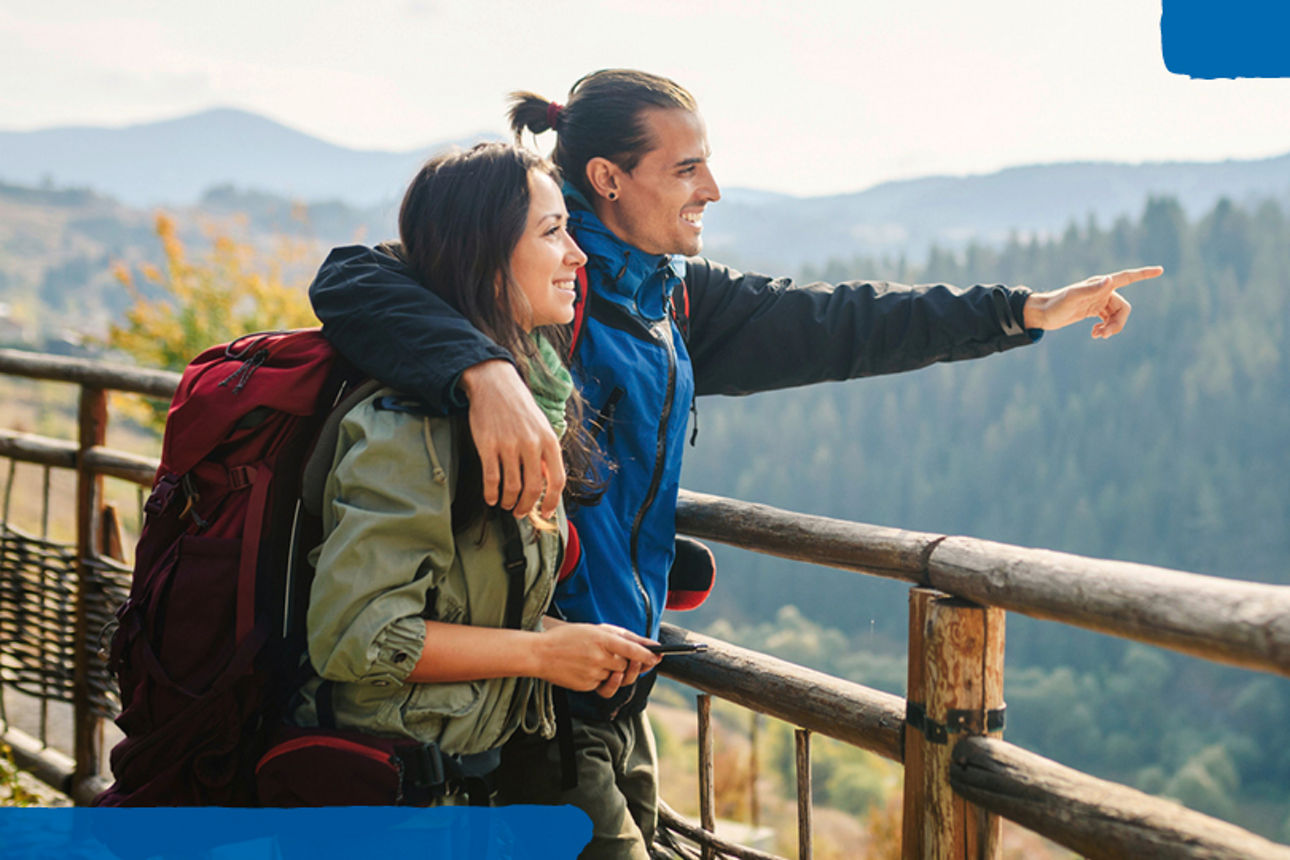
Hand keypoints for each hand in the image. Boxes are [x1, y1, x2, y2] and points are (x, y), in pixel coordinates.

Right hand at [459, 359, 565, 517]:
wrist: (495, 384)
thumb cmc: (520, 407)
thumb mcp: (542, 427)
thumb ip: (545, 453)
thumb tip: (546, 483)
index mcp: (549, 441)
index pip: (557, 480)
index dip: (552, 502)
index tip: (546, 513)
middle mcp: (531, 444)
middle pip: (533, 489)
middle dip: (527, 507)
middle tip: (520, 513)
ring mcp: (509, 445)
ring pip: (511, 487)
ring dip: (509, 502)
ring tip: (506, 505)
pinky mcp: (488, 445)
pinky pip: (491, 478)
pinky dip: (491, 493)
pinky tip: (491, 498)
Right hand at [532, 620, 660, 696]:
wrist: (541, 654)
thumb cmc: (567, 638)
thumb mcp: (593, 629)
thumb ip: (617, 635)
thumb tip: (640, 644)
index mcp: (601, 639)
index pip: (632, 649)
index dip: (648, 655)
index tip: (658, 656)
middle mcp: (599, 657)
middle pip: (627, 666)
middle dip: (632, 665)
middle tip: (634, 662)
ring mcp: (593, 673)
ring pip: (616, 677)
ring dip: (615, 672)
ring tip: (606, 663)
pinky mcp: (587, 686)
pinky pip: (603, 685)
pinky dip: (602, 678)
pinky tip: (592, 669)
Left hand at [1022, 266, 1162, 338]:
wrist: (1043, 314)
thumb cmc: (1056, 304)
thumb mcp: (1073, 297)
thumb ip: (1091, 289)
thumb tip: (1109, 280)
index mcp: (1101, 284)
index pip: (1127, 277)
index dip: (1144, 274)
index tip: (1160, 270)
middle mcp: (1102, 291)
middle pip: (1124, 308)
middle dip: (1118, 324)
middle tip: (1104, 335)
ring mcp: (1099, 302)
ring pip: (1117, 316)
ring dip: (1111, 328)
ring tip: (1097, 336)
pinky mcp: (1093, 311)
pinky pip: (1109, 320)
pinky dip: (1105, 329)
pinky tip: (1095, 334)